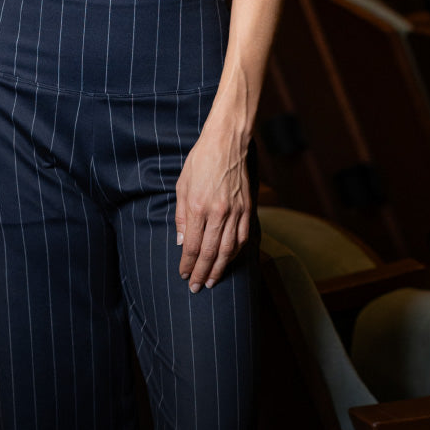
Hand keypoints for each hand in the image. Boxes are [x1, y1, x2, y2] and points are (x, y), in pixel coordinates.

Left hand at [175, 131, 251, 292]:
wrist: (227, 142)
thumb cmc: (200, 160)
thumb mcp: (182, 185)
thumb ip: (181, 216)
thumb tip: (181, 241)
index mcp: (198, 206)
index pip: (192, 246)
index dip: (187, 264)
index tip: (183, 274)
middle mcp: (218, 212)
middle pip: (209, 253)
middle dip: (202, 273)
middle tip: (196, 287)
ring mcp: (235, 211)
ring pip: (228, 250)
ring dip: (219, 269)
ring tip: (212, 281)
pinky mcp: (248, 208)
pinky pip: (243, 237)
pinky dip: (236, 253)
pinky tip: (228, 260)